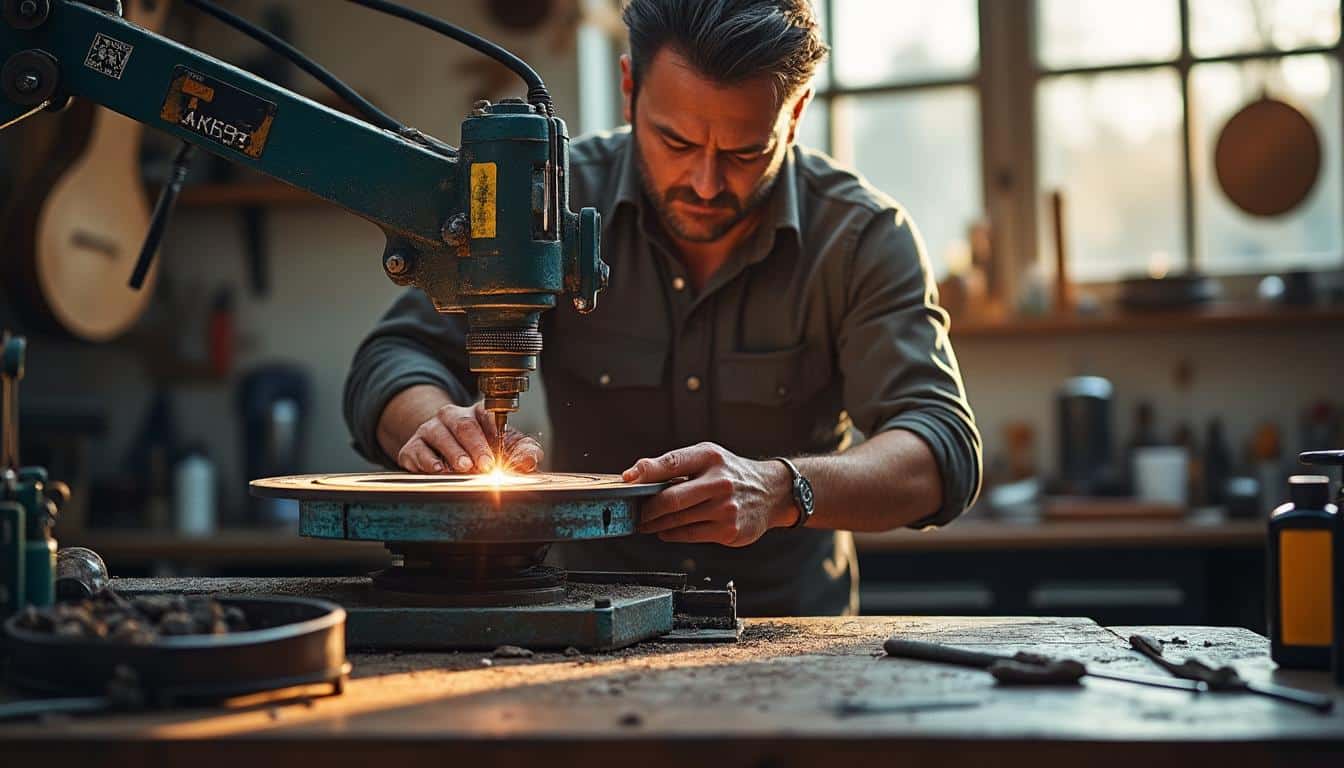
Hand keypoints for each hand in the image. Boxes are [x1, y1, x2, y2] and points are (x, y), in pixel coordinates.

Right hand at [396, 400, 542, 473]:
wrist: (438, 450)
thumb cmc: (479, 448)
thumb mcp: (504, 447)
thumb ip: (522, 451)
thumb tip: (530, 461)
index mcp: (478, 413)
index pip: (488, 414)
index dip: (495, 428)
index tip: (501, 444)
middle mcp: (452, 416)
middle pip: (464, 426)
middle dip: (476, 446)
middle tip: (485, 465)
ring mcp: (430, 429)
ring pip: (440, 435)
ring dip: (453, 452)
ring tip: (463, 467)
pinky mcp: (412, 446)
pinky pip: (417, 451)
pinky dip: (427, 461)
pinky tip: (438, 470)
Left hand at [624, 442, 796, 546]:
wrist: (771, 492)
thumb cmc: (731, 474)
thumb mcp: (707, 457)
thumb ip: (674, 464)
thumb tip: (636, 475)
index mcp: (711, 457)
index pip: (672, 463)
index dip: (645, 472)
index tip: (627, 480)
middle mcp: (720, 482)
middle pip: (670, 499)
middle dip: (647, 509)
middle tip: (637, 513)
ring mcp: (725, 508)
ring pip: (677, 521)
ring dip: (656, 524)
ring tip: (647, 523)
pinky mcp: (729, 530)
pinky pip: (690, 535)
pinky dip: (672, 534)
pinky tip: (666, 531)